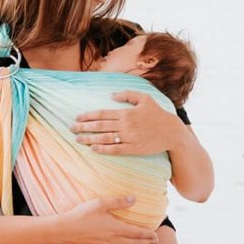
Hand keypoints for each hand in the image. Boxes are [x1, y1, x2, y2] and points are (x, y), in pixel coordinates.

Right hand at [60, 195, 158, 243]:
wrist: (65, 230)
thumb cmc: (81, 215)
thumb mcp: (100, 204)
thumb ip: (118, 201)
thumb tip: (134, 199)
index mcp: (116, 229)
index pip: (138, 233)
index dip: (149, 235)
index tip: (157, 236)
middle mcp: (113, 240)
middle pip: (134, 243)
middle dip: (146, 242)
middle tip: (154, 242)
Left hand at [69, 90, 185, 154]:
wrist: (173, 132)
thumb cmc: (158, 114)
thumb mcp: (145, 98)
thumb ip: (128, 94)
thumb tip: (112, 95)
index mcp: (126, 112)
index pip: (102, 114)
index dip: (87, 116)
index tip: (77, 117)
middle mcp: (125, 125)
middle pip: (100, 126)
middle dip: (83, 127)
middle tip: (71, 129)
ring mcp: (129, 138)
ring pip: (105, 138)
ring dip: (89, 139)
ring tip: (78, 139)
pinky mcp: (134, 149)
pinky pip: (115, 150)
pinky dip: (104, 149)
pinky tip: (94, 148)